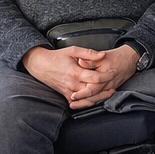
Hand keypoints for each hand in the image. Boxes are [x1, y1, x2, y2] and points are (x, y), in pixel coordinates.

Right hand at [23, 44, 139, 109]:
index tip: (113, 72)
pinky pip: (79, 103)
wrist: (40, 65)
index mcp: (75, 72)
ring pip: (87, 99)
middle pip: (93, 91)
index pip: (95, 78)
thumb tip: (102, 55)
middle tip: (114, 85)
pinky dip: (88, 102)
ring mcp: (69, 91)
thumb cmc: (56, 57)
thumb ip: (89, 53)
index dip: (106, 76)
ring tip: (109, 93)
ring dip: (99, 97)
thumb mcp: (73, 50)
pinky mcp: (66, 95)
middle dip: (105, 89)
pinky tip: (96, 99)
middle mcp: (72, 84)